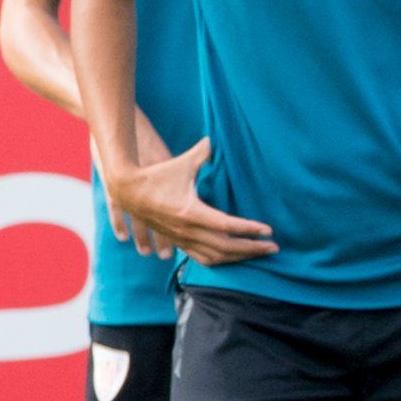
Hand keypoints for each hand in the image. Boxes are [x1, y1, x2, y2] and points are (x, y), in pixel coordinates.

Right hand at [102, 137, 275, 264]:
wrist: (127, 190)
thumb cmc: (156, 175)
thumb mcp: (182, 164)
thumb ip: (202, 154)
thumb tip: (215, 139)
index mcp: (191, 212)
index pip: (227, 225)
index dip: (249, 229)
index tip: (268, 231)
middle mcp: (187, 230)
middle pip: (226, 247)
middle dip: (252, 249)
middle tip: (273, 247)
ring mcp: (181, 239)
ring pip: (215, 257)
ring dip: (239, 258)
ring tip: (258, 254)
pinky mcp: (176, 242)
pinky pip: (201, 259)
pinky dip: (220, 261)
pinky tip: (234, 259)